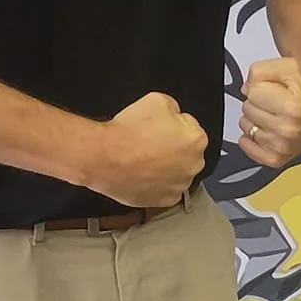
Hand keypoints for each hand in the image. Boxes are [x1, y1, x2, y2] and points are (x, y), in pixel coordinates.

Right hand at [92, 92, 206, 207]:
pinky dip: (157, 184)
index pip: (190, 128)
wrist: (104, 157)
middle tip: (150, 144)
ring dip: (166, 167)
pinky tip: (143, 174)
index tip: (158, 128)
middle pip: (186, 152)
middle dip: (172, 148)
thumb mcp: (156, 100)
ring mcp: (181, 185)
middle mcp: (194, 164)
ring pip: (177, 172)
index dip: (171, 126)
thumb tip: (174, 114)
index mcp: (196, 139)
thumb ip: (174, 107)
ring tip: (144, 160)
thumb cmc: (128, 132)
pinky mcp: (166, 200)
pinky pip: (166, 189)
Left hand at [239, 57, 300, 168]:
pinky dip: (251, 138)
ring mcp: (283, 147)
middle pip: (247, 110)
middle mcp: (290, 130)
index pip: (251, 93)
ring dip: (256, 119)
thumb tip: (246, 89)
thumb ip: (259, 72)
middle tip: (276, 102)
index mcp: (294, 108)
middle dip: (258, 102)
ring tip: (275, 115)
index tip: (275, 89)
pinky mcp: (278, 158)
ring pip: (246, 127)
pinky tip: (265, 128)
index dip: (260, 87)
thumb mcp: (285, 68)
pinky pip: (248, 147)